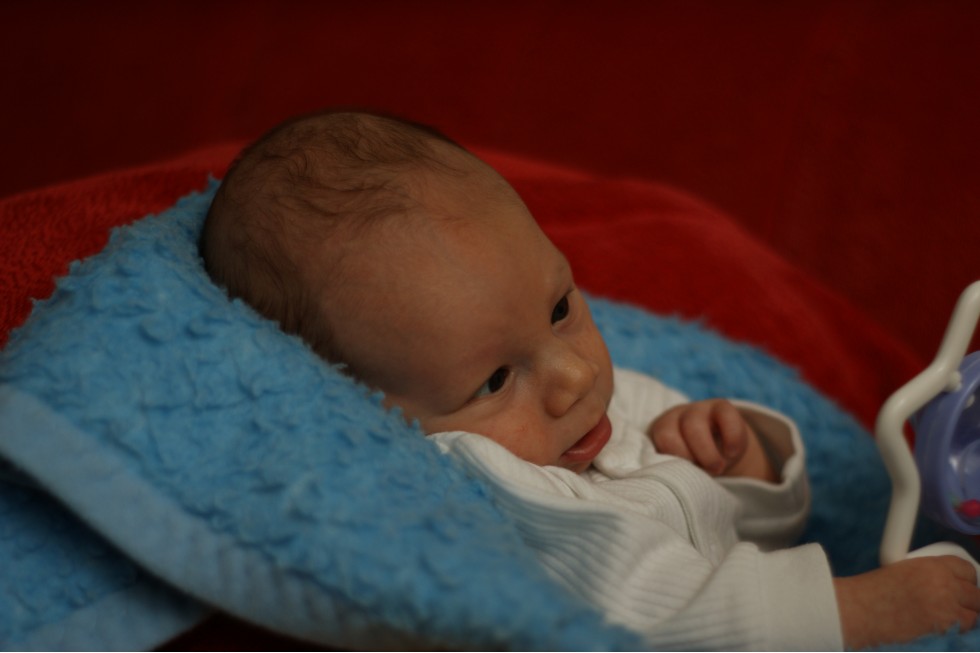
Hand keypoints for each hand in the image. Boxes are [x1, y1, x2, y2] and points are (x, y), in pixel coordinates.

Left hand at [649, 399, 776, 481]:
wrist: (721, 446)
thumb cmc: (694, 461)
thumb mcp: (682, 466)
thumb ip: (673, 472)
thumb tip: (667, 492)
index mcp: (660, 432)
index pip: (654, 444)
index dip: (669, 462)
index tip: (682, 478)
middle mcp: (674, 417)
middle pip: (668, 434)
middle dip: (683, 459)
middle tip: (699, 474)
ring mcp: (697, 409)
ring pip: (693, 425)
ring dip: (705, 453)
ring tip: (717, 469)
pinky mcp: (721, 407)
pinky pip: (725, 416)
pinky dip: (730, 437)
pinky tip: (731, 453)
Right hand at [834, 556, 979, 648]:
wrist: (860, 611)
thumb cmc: (872, 593)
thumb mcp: (901, 571)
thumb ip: (928, 577)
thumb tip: (947, 589)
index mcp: (932, 565)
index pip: (966, 569)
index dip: (966, 580)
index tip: (962, 586)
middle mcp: (944, 584)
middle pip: (976, 594)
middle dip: (971, 601)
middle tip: (958, 607)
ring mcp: (947, 607)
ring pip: (974, 615)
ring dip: (965, 618)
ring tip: (947, 620)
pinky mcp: (946, 628)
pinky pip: (964, 630)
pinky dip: (956, 632)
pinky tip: (940, 630)